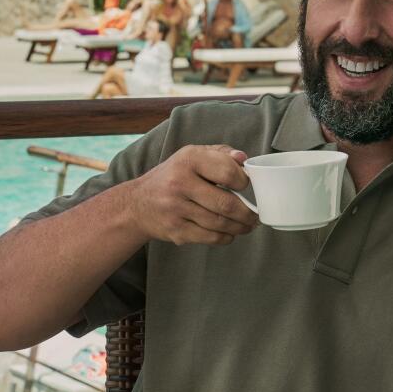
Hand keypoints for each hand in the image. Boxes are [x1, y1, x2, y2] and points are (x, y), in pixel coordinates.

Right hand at [125, 145, 258, 245]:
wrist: (137, 204)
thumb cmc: (173, 176)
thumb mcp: (191, 156)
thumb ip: (220, 154)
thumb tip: (243, 159)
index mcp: (188, 160)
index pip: (228, 172)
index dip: (245, 182)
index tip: (248, 187)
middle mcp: (179, 183)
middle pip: (226, 203)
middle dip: (247, 213)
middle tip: (255, 215)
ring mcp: (176, 209)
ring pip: (220, 223)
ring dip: (240, 227)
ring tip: (247, 225)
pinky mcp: (175, 230)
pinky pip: (210, 238)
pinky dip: (226, 237)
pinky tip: (230, 233)